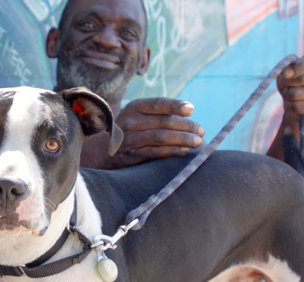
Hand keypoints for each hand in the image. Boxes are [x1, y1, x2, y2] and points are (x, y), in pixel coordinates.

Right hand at [86, 97, 204, 168]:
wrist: (103, 151)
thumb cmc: (131, 130)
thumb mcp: (138, 116)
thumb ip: (159, 113)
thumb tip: (189, 113)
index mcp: (135, 107)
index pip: (158, 104)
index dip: (176, 106)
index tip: (191, 110)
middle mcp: (130, 121)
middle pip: (164, 121)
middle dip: (186, 126)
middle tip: (201, 131)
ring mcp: (130, 139)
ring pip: (161, 137)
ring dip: (183, 139)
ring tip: (197, 142)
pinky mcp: (131, 155)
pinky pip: (155, 152)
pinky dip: (171, 151)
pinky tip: (184, 151)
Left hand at [277, 52, 303, 129]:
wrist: (295, 105)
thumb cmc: (291, 84)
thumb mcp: (287, 73)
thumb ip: (287, 68)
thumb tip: (287, 72)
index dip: (298, 66)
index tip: (286, 73)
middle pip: (303, 78)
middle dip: (287, 83)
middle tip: (286, 85)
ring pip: (296, 94)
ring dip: (287, 95)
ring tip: (290, 94)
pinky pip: (296, 106)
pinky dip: (290, 106)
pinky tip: (295, 104)